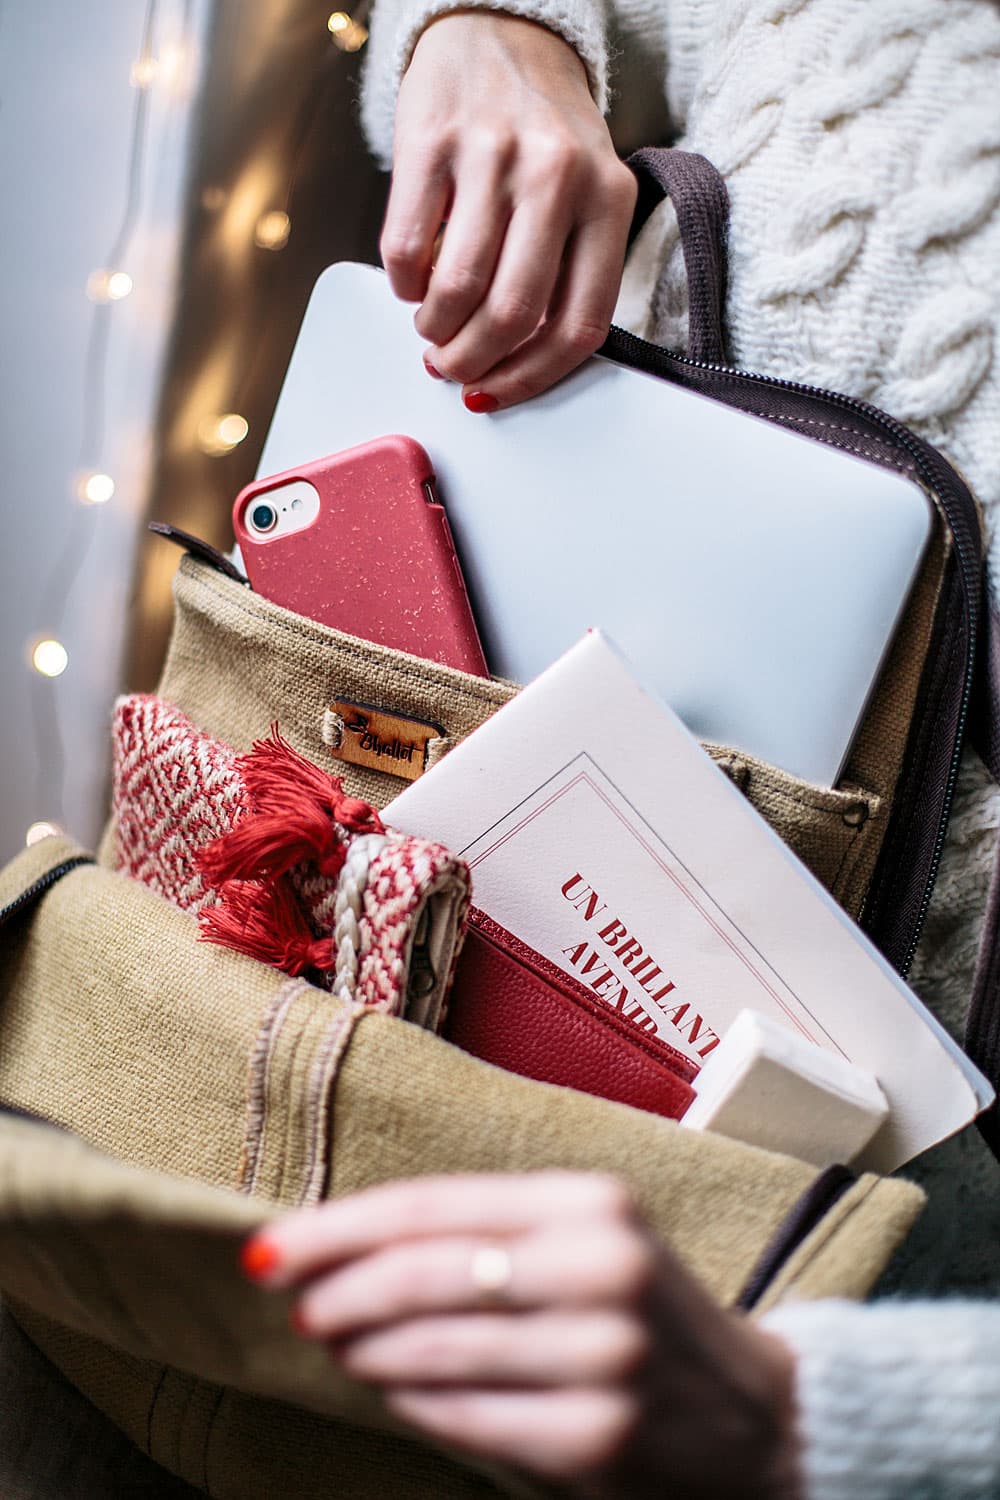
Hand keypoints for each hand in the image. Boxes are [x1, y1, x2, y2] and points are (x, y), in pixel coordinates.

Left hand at [243, 1171, 800, 1497]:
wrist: (755, 1416)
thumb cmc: (641, 1312)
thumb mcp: (584, 1241)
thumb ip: (488, 1236)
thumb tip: (349, 1251)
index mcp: (590, 1201)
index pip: (434, 1205)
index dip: (341, 1227)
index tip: (272, 1245)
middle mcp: (600, 1267)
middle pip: (424, 1273)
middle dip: (338, 1289)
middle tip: (295, 1302)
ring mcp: (602, 1355)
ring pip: (435, 1348)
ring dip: (364, 1349)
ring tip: (333, 1342)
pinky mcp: (596, 1435)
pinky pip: (465, 1416)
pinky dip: (411, 1401)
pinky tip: (388, 1388)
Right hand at [382, 13, 636, 410]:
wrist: (498, 32)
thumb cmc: (543, 131)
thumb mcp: (585, 192)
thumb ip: (568, 269)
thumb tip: (517, 360)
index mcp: (608, 198)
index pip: (581, 323)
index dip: (533, 377)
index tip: (499, 392)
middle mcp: (558, 175)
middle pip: (514, 314)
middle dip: (475, 361)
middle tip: (454, 368)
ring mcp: (493, 155)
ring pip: (458, 289)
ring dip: (437, 331)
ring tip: (433, 329)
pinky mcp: (432, 141)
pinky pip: (405, 248)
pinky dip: (403, 287)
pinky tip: (412, 284)